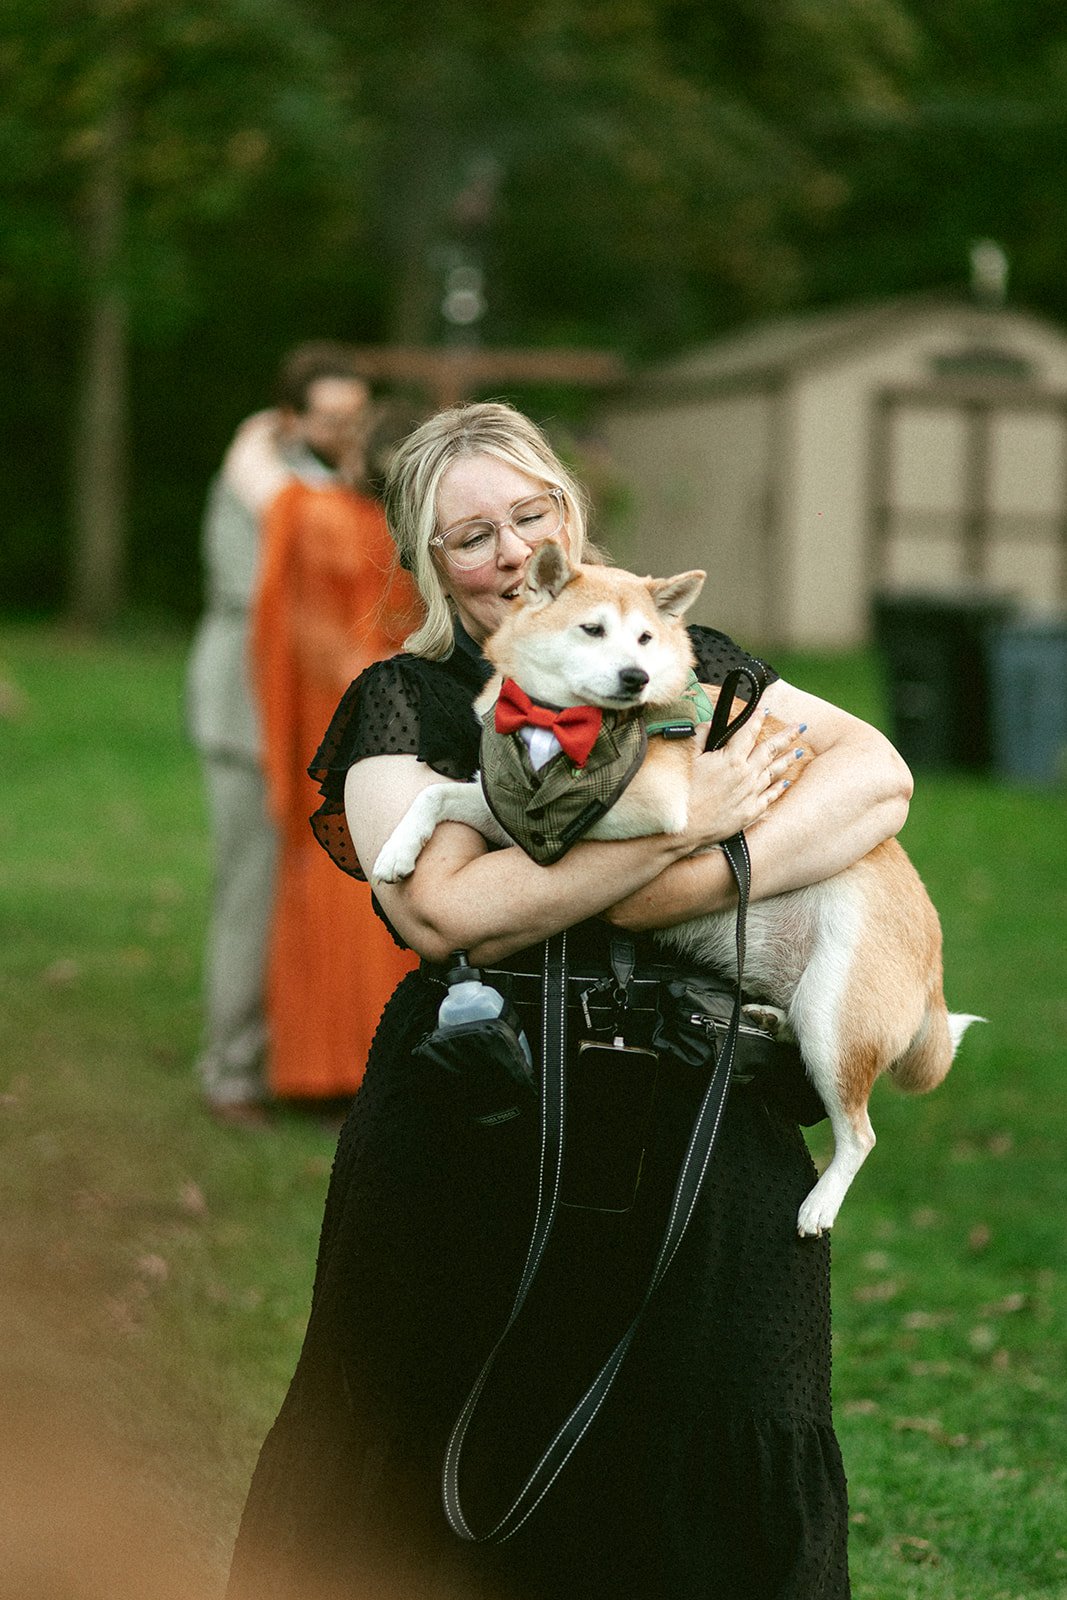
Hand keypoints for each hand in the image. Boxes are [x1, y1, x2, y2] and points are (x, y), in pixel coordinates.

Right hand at [682, 712, 802, 849]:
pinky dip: (780, 787)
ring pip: (775, 771)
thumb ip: (700, 736)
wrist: (686, 827)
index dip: (757, 719)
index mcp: (730, 758)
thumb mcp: (687, 758)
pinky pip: (771, 796)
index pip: (748, 733)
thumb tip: (710, 724)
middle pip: (770, 749)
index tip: (765, 710)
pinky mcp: (751, 811)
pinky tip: (787, 782)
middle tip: (800, 727)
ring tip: (799, 750)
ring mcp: (751, 793)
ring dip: (788, 759)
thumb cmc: (684, 793)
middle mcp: (746, 774)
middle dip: (786, 736)